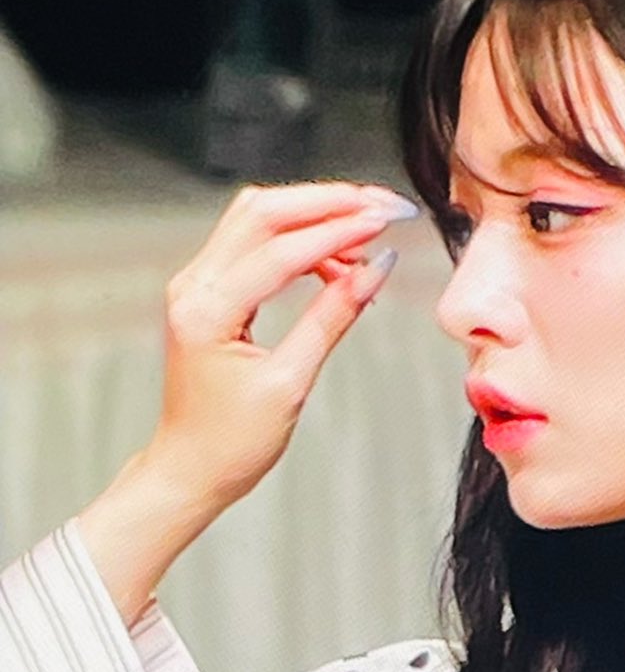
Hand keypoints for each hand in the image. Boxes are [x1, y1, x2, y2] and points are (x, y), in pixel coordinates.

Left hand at [77, 180, 418, 620]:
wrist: (190, 468)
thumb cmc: (231, 442)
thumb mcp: (290, 383)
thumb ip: (332, 319)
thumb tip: (375, 271)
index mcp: (207, 311)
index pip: (280, 250)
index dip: (338, 231)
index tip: (386, 222)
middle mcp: (194, 285)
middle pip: (263, 212)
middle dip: (328, 202)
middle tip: (384, 206)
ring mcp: (197, 283)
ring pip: (258, 219)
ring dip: (314, 214)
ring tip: (368, 232)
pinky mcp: (209, 290)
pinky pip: (255, 243)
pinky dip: (298, 239)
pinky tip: (337, 260)